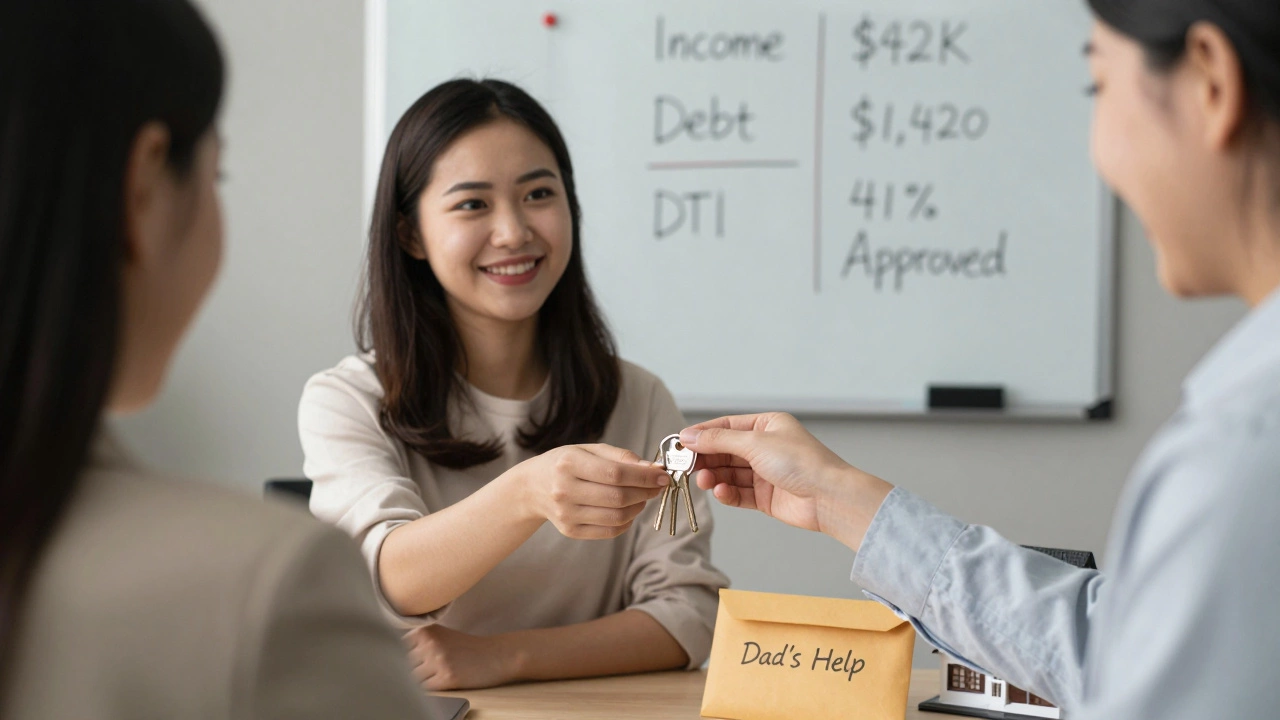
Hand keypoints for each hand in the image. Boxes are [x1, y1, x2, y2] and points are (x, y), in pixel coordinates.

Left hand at [404, 625, 511, 690]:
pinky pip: (424, 689)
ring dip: (417, 681)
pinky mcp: (446, 677)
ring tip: (434, 674)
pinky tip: (439, 681)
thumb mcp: (440, 636)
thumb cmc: (465, 648)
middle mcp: (429, 643)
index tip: (401, 660)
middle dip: (406, 670)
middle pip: (401, 664)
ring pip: (411, 678)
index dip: (396, 657)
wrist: (495, 655)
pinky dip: (427, 689)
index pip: (394, 647)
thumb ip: (416, 643)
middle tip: (417, 671)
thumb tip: (386, 658)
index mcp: (425, 630)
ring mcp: (438, 660)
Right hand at [512, 443, 669, 539]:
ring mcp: (566, 514)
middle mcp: (564, 490)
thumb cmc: (566, 464)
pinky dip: (626, 521)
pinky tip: (628, 510)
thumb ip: (621, 457)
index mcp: (568, 463)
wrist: (533, 487)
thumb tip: (653, 469)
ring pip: (617, 517)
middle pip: (618, 497)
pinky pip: (609, 531)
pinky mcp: (570, 531)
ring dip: (639, 507)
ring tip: (643, 497)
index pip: (615, 473)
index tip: (662, 475)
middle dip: (646, 492)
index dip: (644, 476)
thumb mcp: (589, 450)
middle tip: (658, 486)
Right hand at [680, 413, 892, 549]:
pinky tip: (721, 492)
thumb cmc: (800, 462)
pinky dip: (728, 493)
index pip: (726, 426)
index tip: (679, 443)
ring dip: (714, 476)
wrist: (828, 497)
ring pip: (729, 473)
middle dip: (705, 458)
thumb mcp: (754, 443)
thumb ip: (718, 440)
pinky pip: (739, 493)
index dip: (702, 434)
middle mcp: (765, 447)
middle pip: (725, 451)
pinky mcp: (766, 497)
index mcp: (767, 426)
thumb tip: (688, 435)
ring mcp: (765, 473)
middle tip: (685, 466)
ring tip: (704, 481)